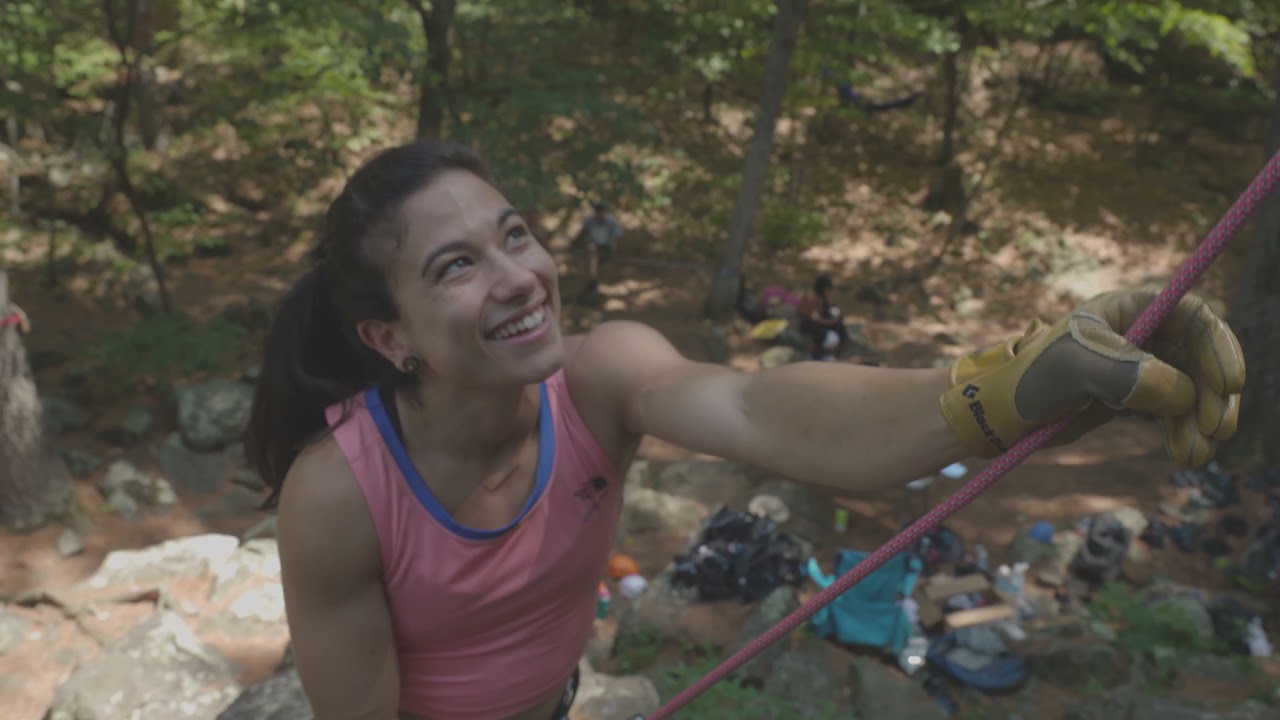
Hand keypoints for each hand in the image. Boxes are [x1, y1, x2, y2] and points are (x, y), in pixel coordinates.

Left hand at [939, 290, 1243, 465]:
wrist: (1000, 414)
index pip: (1194, 318)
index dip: (1218, 348)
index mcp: (1128, 309)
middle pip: (1202, 358)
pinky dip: (1184, 433)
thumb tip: (1182, 395)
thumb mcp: (1074, 368)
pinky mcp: (1133, 400)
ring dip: (1202, 423)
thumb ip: (1126, 375)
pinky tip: (1185, 456)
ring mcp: (1139, 368)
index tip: (1229, 385)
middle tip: (1217, 431)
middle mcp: (1141, 334)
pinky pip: (1175, 414)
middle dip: (1215, 395)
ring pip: (1193, 391)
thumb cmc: (1030, 378)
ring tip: (1195, 456)